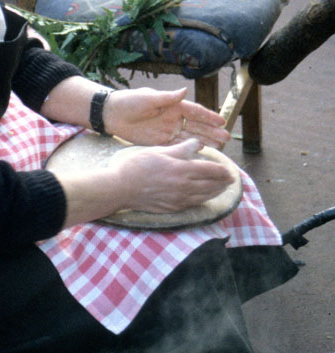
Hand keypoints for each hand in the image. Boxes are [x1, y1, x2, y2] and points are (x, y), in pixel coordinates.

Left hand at [104, 87, 229, 148]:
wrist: (112, 115)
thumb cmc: (129, 102)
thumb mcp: (147, 98)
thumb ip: (167, 98)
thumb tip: (185, 90)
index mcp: (173, 105)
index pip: (195, 112)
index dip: (209, 117)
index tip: (222, 121)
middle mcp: (174, 118)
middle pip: (197, 126)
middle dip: (212, 131)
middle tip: (226, 138)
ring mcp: (168, 130)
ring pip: (190, 137)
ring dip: (205, 141)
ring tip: (220, 146)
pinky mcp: (160, 141)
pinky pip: (178, 146)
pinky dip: (190, 149)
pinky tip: (202, 151)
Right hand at [109, 138, 232, 212]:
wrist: (121, 188)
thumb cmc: (138, 166)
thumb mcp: (160, 150)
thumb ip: (182, 148)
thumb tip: (198, 144)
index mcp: (182, 170)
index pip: (210, 171)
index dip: (222, 171)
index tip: (229, 170)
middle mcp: (184, 187)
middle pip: (211, 185)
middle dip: (223, 183)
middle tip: (231, 180)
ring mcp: (179, 199)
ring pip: (205, 197)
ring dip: (216, 192)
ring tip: (223, 189)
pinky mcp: (172, 208)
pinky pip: (194, 204)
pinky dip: (204, 200)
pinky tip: (205, 197)